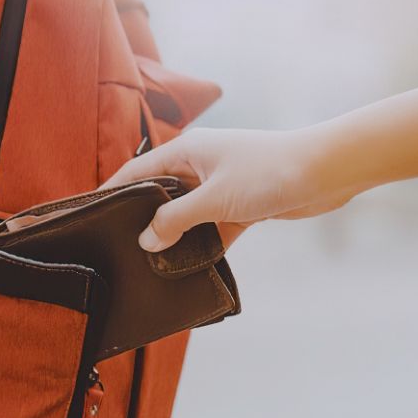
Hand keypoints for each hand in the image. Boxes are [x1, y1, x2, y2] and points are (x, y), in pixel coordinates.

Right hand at [104, 127, 356, 251]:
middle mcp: (200, 164)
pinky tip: (190, 266)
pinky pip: (212, 227)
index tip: (90, 214)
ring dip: (175, 236)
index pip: (136, 171)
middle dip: (142, 220)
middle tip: (119, 248)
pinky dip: (203, 244)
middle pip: (159, 194)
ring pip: (187, 214)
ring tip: (151, 263)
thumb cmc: (271, 171)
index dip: (112, 192)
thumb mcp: (215, 198)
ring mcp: (222, 185)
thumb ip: (177, 219)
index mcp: (187, 150)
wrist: (327, 172)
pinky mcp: (242, 204)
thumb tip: (146, 238)